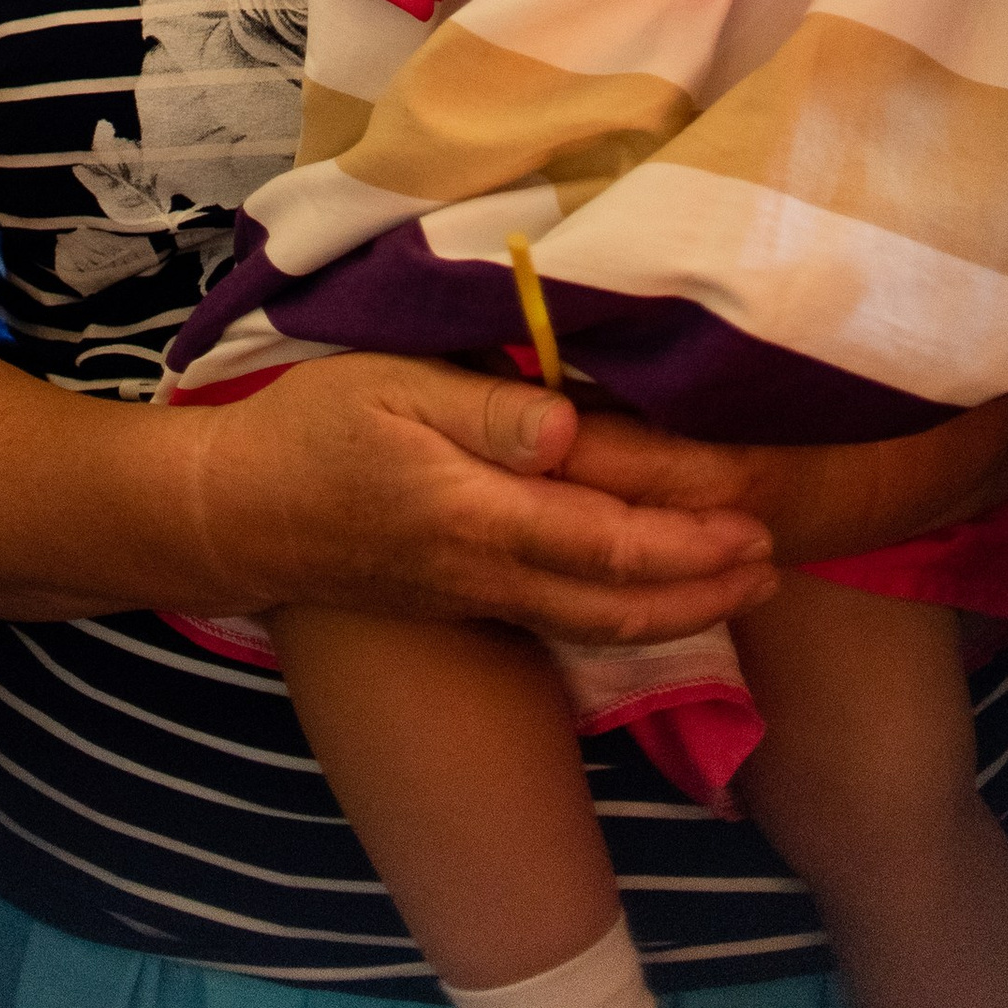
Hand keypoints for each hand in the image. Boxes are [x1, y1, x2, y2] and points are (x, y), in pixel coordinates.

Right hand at [182, 352, 778, 646]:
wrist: (233, 514)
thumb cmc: (310, 428)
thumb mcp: (389, 387)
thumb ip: (484, 411)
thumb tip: (570, 429)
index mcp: (474, 508)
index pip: (604, 529)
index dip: (686, 525)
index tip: (752, 505)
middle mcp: (485, 568)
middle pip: (617, 595)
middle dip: (704, 582)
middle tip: (774, 558)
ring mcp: (475, 597)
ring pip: (596, 621)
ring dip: (678, 608)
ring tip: (743, 585)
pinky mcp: (462, 604)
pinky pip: (563, 621)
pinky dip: (626, 615)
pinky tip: (654, 596)